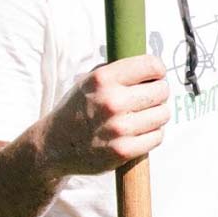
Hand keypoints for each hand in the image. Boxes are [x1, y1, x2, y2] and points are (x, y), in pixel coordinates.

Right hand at [41, 55, 169, 177]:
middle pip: (162, 91)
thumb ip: (119, 70)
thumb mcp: (90, 79)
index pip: (152, 65)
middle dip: (158, 93)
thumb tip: (153, 66)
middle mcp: (111, 101)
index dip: (157, 71)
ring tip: (141, 116)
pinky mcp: (124, 150)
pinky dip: (152, 134)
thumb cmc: (78, 108)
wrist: (54, 145)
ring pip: (163, 114)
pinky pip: (157, 137)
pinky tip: (138, 132)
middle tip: (146, 99)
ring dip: (157, 115)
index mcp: (103, 78)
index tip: (154, 76)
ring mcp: (118, 128)